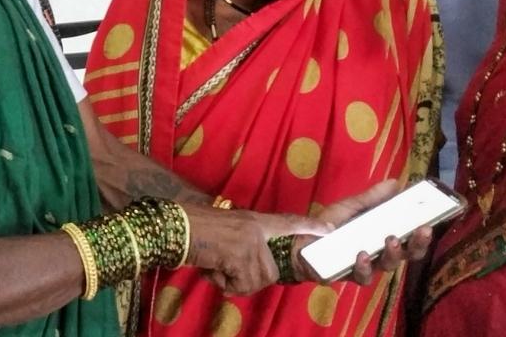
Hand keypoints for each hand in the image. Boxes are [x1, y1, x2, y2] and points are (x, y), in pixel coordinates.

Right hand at [183, 204, 330, 295]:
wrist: (176, 226)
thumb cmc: (194, 228)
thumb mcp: (226, 229)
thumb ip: (244, 243)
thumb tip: (248, 271)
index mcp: (254, 220)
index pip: (287, 222)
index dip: (308, 227)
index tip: (329, 230)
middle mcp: (255, 229)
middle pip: (269, 272)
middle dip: (248, 280)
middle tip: (225, 271)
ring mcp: (249, 242)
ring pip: (254, 281)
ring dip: (232, 282)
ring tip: (214, 267)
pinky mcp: (239, 255)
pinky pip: (240, 285)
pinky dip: (222, 284)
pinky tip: (210, 269)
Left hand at [293, 180, 432, 284]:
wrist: (299, 242)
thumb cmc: (329, 224)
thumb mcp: (351, 206)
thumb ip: (372, 197)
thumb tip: (396, 182)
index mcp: (384, 237)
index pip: (411, 239)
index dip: (423, 234)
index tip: (431, 221)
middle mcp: (379, 255)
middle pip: (407, 255)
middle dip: (418, 244)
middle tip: (422, 230)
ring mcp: (366, 267)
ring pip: (387, 266)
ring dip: (393, 254)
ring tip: (391, 240)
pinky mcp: (348, 276)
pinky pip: (361, 276)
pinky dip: (363, 265)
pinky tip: (362, 254)